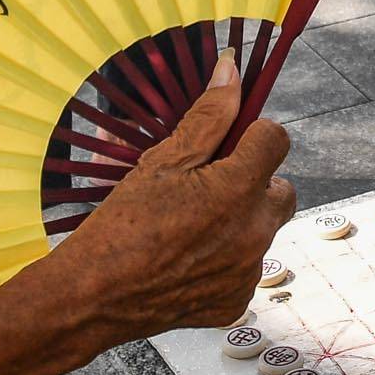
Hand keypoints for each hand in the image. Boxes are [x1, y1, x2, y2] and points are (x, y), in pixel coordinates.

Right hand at [54, 60, 295, 339]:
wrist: (93, 298)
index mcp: (238, 190)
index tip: (229, 143)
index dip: (252, 134)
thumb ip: (207, 117)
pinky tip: (187, 258)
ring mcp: (247, 272)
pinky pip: (245, 269)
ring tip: (190, 226)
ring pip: (261, 230)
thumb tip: (231, 71)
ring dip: (239, 222)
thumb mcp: (162, 162)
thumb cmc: (121, 226)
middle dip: (255, 182)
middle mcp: (254, 233)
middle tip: (211, 185)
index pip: (276, 140)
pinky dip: (225, 261)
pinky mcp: (236, 303)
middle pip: (281, 190)